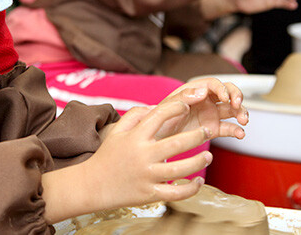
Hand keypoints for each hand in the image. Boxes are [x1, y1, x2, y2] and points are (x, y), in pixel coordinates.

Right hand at [84, 95, 212, 209]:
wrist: (92, 185)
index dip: (176, 107)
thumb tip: (156, 107)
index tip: (187, 105)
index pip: (160, 115)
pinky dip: (191, 188)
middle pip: (177, 143)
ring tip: (208, 156)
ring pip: (181, 169)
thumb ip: (135, 115)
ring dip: (199, 161)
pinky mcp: (149, 194)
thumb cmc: (108, 155)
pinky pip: (176, 193)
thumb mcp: (116, 131)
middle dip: (198, 136)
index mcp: (135, 136)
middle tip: (208, 131)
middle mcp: (142, 155)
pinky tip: (198, 181)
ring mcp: (147, 175)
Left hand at [158, 77, 247, 140]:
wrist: (157, 138)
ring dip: (242, 112)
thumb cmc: (159, 119)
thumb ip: (184, 97)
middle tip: (238, 105)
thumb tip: (204, 91)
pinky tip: (240, 134)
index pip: (214, 84)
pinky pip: (229, 127)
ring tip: (244, 120)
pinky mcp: (213, 129)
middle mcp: (206, 100)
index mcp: (195, 90)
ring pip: (232, 109)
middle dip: (237, 96)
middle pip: (228, 92)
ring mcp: (211, 114)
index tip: (225, 98)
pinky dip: (237, 130)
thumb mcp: (168, 106)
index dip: (222, 89)